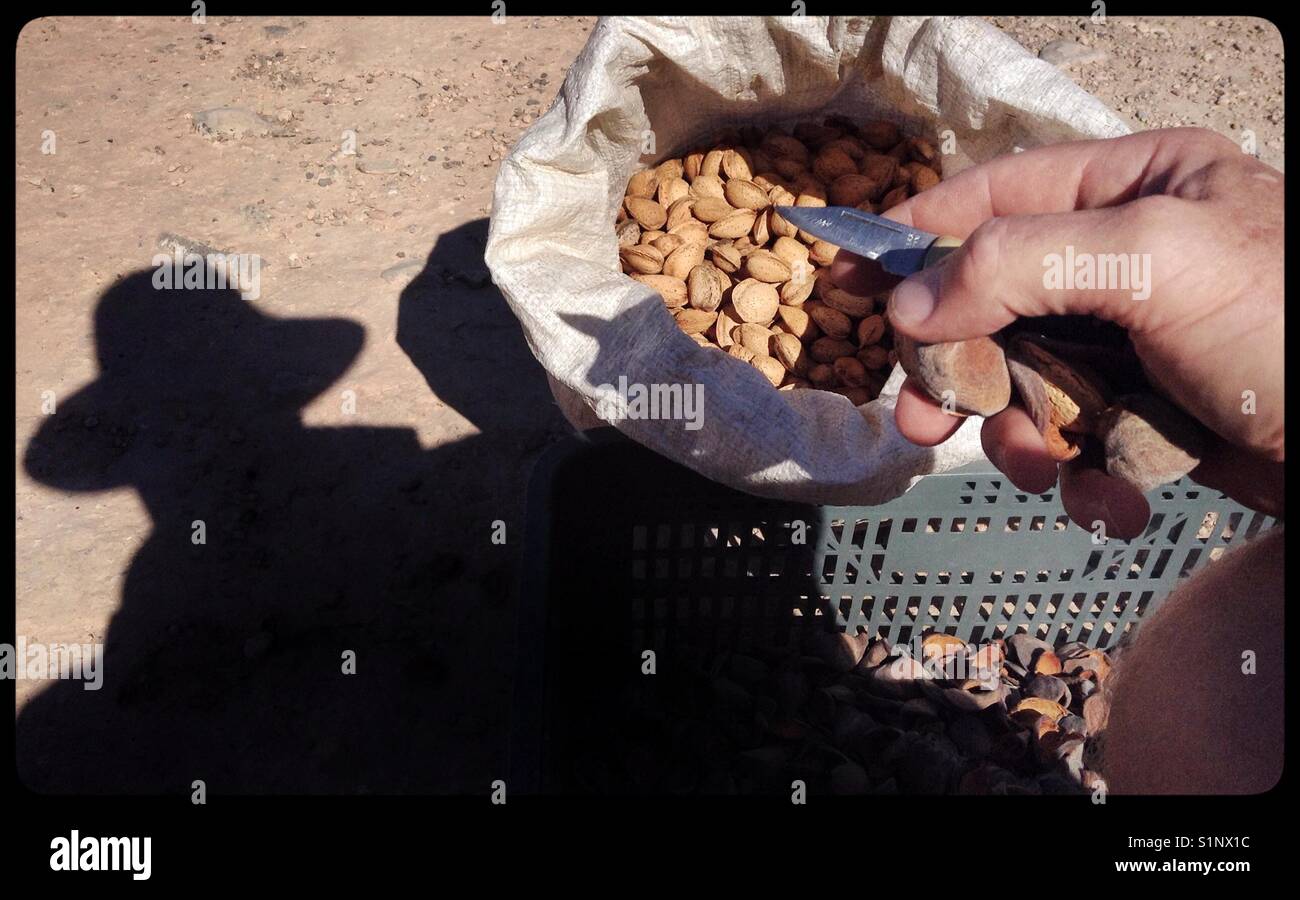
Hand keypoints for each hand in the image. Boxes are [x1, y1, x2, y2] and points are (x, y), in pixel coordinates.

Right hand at [832, 128, 1283, 537]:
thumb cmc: (1287, 330)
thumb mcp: (1154, 260)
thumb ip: (1019, 263)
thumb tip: (909, 304)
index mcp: (1135, 184)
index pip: (996, 196)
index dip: (915, 238)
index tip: (847, 279)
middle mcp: (1125, 257)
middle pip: (990, 304)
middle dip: (961, 368)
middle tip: (923, 417)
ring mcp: (1133, 342)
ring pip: (1022, 385)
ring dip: (1023, 438)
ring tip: (1052, 467)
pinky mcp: (1145, 414)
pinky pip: (1071, 440)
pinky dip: (1081, 479)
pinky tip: (1117, 495)